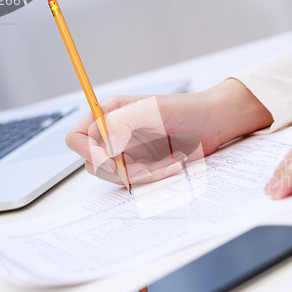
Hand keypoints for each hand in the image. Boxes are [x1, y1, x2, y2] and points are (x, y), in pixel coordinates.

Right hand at [66, 79, 272, 184]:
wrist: (213, 123)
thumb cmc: (185, 109)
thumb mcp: (152, 109)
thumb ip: (122, 122)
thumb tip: (105, 147)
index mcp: (109, 114)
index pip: (78, 138)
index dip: (89, 152)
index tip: (111, 160)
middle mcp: (114, 134)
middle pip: (94, 164)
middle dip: (121, 169)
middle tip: (147, 165)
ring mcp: (128, 152)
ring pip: (116, 177)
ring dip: (143, 175)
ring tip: (169, 160)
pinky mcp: (143, 166)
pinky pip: (137, 182)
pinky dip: (155, 178)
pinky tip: (173, 163)